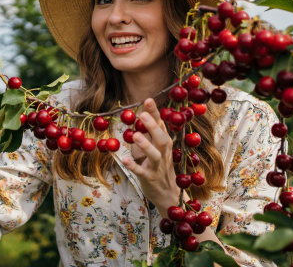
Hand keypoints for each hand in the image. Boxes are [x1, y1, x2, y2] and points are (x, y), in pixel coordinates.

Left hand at [121, 98, 179, 217]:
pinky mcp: (149, 178)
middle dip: (152, 126)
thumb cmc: (160, 166)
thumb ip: (152, 133)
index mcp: (164, 143)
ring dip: (145, 145)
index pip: (161, 125)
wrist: (168, 194)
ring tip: (135, 135)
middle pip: (161, 138)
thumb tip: (144, 114)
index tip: (147, 100)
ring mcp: (157, 166)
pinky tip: (124, 159)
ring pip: (154, 155)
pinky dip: (133, 166)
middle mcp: (163, 153)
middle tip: (142, 114)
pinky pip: (141, 172)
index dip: (155, 113)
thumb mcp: (159, 148)